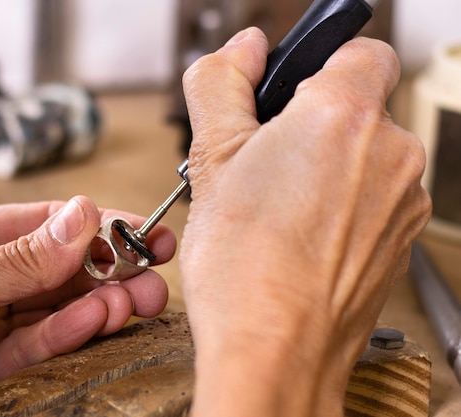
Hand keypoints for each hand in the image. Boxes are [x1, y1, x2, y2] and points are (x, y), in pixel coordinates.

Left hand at [0, 196, 175, 415]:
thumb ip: (18, 258)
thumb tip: (82, 216)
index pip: (44, 225)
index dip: (97, 226)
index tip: (142, 231)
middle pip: (59, 267)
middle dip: (110, 269)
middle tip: (153, 272)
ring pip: (58, 308)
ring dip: (100, 302)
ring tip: (136, 301)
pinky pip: (39, 345)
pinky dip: (70, 333)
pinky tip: (98, 320)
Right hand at [179, 28, 430, 415]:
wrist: (277, 351)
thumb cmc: (245, 268)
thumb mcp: (211, 158)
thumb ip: (221, 85)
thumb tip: (240, 51)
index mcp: (344, 114)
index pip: (358, 49)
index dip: (316, 68)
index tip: (285, 98)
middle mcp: (391, 151)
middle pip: (359, 107)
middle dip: (313, 124)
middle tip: (263, 163)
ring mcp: (403, 199)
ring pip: (366, 156)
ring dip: (328, 167)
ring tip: (277, 208)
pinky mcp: (402, 237)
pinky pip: (374, 199)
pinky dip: (343, 205)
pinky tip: (299, 235)